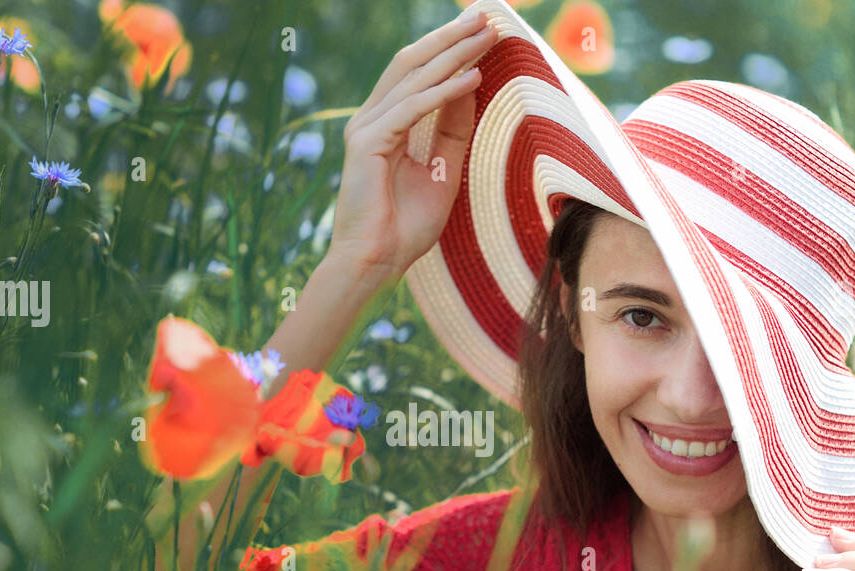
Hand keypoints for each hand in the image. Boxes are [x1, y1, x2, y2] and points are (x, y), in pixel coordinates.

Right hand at [328, 8, 498, 283]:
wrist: (375, 263)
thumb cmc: (405, 227)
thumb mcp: (442, 171)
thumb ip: (453, 130)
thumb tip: (471, 86)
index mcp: (385, 124)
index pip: (418, 74)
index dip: (450, 50)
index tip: (484, 32)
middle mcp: (372, 119)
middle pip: (414, 63)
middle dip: (452, 38)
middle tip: (487, 15)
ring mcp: (366, 128)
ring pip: (415, 78)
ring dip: (454, 54)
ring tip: (487, 36)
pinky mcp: (368, 143)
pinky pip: (414, 108)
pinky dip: (445, 92)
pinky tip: (473, 77)